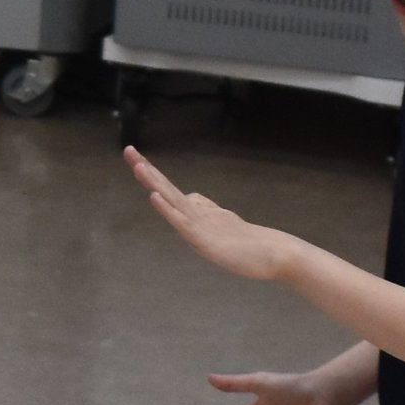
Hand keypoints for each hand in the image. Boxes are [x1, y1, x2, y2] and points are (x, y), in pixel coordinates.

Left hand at [125, 148, 296, 281]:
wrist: (277, 254)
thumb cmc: (251, 245)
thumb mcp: (220, 227)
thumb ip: (205, 212)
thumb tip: (190, 198)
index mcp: (201, 212)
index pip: (170, 191)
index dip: (153, 176)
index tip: (136, 159)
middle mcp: (199, 213)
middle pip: (167, 187)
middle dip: (147, 169)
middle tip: (127, 149)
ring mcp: (202, 224)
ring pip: (172, 199)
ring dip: (154, 182)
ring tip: (137, 165)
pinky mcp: (204, 239)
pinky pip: (181, 222)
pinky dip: (166, 208)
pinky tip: (154, 196)